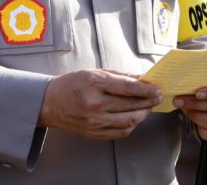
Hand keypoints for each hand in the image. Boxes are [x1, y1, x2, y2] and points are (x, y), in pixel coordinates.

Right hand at [38, 69, 160, 139]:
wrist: (49, 103)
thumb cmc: (72, 84)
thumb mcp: (94, 72)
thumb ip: (119, 76)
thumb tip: (141, 79)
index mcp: (94, 83)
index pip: (128, 88)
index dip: (146, 89)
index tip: (156, 89)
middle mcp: (94, 103)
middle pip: (131, 105)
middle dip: (148, 102)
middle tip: (156, 98)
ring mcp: (94, 121)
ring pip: (129, 121)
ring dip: (142, 114)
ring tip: (147, 108)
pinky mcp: (93, 133)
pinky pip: (120, 132)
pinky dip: (131, 125)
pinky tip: (134, 117)